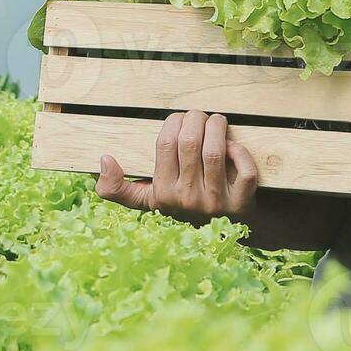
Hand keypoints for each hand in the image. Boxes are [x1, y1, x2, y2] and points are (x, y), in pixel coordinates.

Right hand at [97, 110, 259, 222]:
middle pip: (191, 143)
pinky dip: (240, 152)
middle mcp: (189, 199)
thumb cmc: (181, 207)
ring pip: (216, 151)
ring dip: (217, 126)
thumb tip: (104, 159)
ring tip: (215, 122)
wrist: (220, 233)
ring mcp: (217, 202)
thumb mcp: (146, 201)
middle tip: (199, 116)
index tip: (179, 119)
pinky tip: (232, 146)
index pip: (166, 143)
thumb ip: (116, 188)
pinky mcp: (243, 203)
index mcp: (163, 194)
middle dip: (196, 119)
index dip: (174, 122)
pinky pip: (246, 171)